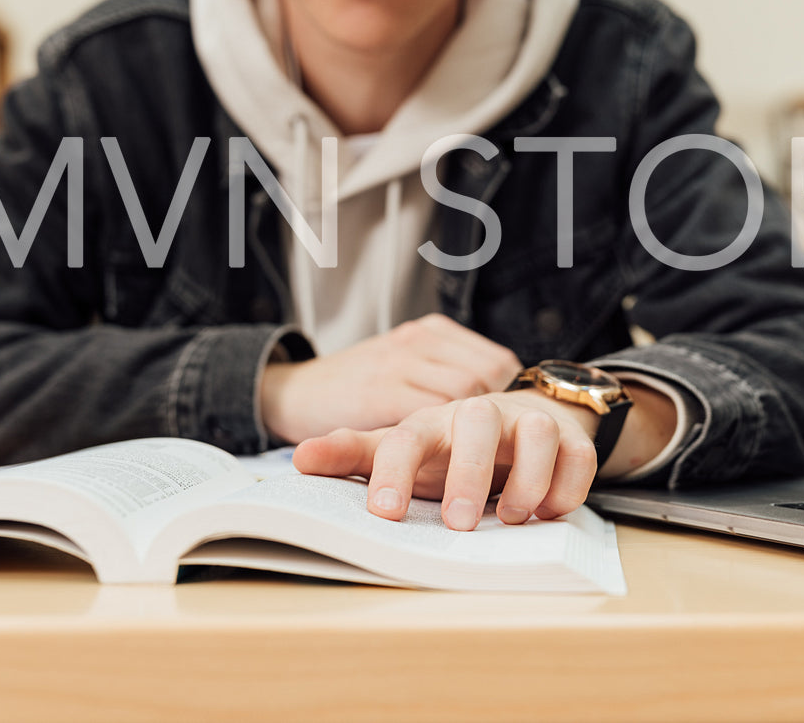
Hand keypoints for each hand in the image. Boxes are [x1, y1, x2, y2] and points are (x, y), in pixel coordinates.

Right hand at [258, 314, 521, 443]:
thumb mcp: (405, 374)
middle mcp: (420, 339)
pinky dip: (442, 446)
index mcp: (431, 332)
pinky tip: (446, 469)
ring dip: (477, 435)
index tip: (513, 434)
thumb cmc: (355, 394)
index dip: (509, 400)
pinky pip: (428, 416)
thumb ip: (445, 382)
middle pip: (488, 377)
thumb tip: (503, 420)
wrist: (290, 391)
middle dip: (500, 419)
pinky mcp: (380, 391)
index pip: (496, 362)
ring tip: (487, 470)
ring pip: (464, 395)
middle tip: (507, 456)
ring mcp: (400, 361)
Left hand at [291, 390, 598, 530]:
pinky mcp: (568, 438)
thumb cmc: (449, 445)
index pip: (408, 436)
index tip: (384, 513)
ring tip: (513, 518)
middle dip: (470, 473)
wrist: (518, 418)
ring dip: (528, 477)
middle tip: (459, 524)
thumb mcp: (402, 448)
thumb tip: (298, 461)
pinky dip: (570, 483)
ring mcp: (528, 423)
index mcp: (433, 423)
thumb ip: (353, 455)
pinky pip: (577, 453)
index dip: (393, 471)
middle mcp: (481, 416)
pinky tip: (552, 512)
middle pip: (477, 423)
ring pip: (536, 432)